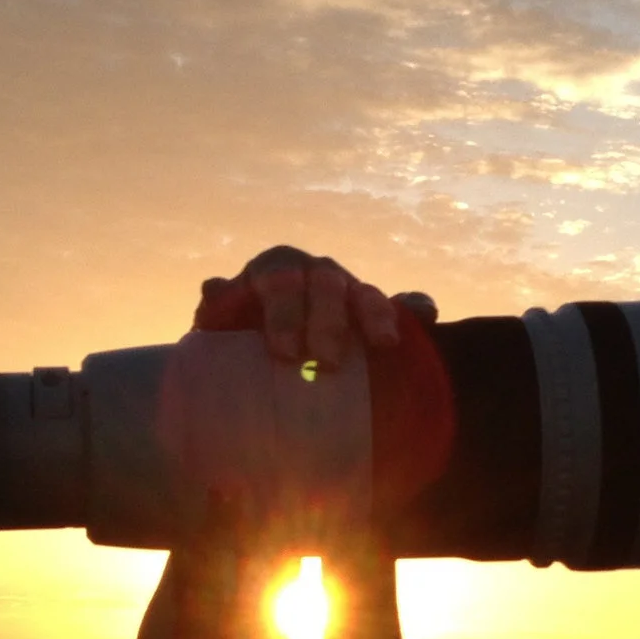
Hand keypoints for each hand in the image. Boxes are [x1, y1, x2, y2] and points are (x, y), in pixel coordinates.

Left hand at [195, 245, 408, 370]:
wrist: (266, 364)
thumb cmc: (239, 350)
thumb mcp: (220, 333)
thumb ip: (215, 315)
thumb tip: (213, 288)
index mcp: (272, 274)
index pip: (278, 277)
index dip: (283, 311)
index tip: (285, 354)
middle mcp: (312, 276)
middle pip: (324, 284)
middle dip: (327, 320)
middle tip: (325, 363)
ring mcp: (347, 292)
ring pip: (362, 292)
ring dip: (374, 314)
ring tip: (383, 344)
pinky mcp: (377, 313)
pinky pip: (402, 302)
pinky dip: (415, 308)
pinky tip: (426, 319)